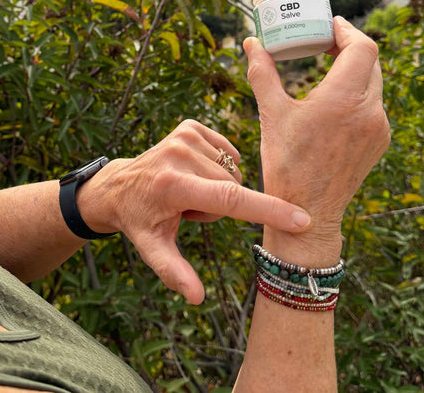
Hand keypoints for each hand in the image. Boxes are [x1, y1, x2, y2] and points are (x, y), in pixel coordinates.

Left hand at [78, 119, 311, 304]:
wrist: (121, 184)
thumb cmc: (141, 220)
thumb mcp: (152, 248)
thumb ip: (173, 272)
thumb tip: (196, 298)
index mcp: (173, 186)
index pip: (229, 199)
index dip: (268, 210)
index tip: (301, 220)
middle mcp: (179, 155)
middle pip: (233, 188)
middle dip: (221, 205)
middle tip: (189, 208)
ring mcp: (185, 135)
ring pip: (232, 172)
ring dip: (218, 186)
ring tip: (188, 190)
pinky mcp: (190, 126)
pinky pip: (228, 152)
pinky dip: (218, 166)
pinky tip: (193, 171)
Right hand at [244, 16, 390, 261]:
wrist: (308, 212)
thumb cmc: (286, 164)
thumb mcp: (271, 114)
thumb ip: (262, 73)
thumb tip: (250, 43)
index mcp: (343, 99)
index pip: (362, 48)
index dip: (347, 30)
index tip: (329, 24)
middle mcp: (369, 111)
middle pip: (370, 62)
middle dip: (349, 46)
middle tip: (324, 41)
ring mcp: (378, 128)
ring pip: (374, 84)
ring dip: (354, 69)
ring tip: (327, 66)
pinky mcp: (378, 142)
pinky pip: (373, 105)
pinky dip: (358, 92)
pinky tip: (334, 99)